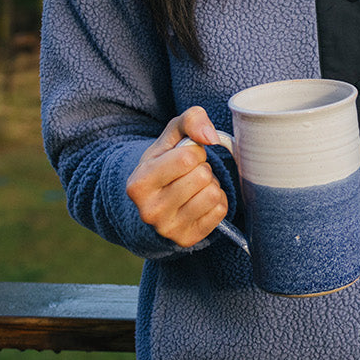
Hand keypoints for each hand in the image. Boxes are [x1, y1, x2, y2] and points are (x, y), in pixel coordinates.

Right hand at [126, 107, 228, 247]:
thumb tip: (210, 137)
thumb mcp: (170, 136)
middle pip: (202, 176)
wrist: (153, 202)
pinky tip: (200, 200)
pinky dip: (216, 202)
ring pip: (213, 194)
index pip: (188, 158)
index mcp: (139, 184)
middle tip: (189, 174)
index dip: (195, 151)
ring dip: (210, 185)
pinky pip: (221, 212)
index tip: (185, 157)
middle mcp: (150, 211)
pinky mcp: (187, 240)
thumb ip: (190, 120)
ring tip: (195, 187)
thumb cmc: (164, 163)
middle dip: (202, 169)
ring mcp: (168, 229)